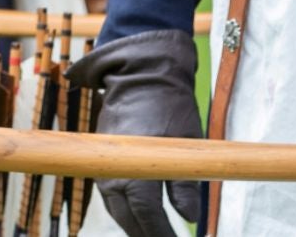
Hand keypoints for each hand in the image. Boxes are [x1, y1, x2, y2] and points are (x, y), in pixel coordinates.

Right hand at [67, 28, 204, 236]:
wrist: (140, 75)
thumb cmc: (168, 104)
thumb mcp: (185, 141)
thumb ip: (185, 182)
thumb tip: (191, 217)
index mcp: (135, 168)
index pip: (147, 216)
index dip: (162, 234)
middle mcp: (113, 173)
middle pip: (128, 219)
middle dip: (147, 234)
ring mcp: (104, 168)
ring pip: (118, 210)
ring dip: (135, 225)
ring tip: (157, 234)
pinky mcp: (103, 163)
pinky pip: (113, 197)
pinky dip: (127, 210)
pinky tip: (142, 217)